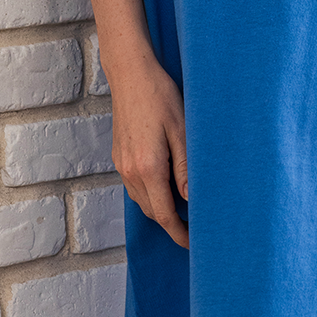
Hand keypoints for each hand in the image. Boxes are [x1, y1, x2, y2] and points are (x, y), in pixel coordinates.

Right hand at [107, 49, 188, 248]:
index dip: (179, 233)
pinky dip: (150, 192)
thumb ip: (186, 168)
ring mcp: (122, 164)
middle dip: (172, 222)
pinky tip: (166, 181)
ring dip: (161, 207)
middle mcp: (131, 171)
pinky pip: (135, 185)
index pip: (164, 215)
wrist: (130, 74)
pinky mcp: (119, 155)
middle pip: (152, 211)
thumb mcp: (182, 130)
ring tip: (184, 204)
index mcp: (148, 168)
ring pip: (142, 200)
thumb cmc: (160, 96)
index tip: (194, 243)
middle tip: (196, 223)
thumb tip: (191, 200)